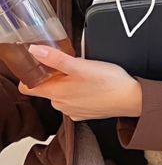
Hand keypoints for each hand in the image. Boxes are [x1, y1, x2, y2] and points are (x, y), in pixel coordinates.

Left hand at [19, 44, 142, 121]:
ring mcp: (73, 111)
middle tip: (65, 63)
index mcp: (56, 93)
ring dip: (66, 84)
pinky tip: (89, 85)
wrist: (132, 100)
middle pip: (45, 89)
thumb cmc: (109, 83)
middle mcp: (61, 105)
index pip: (27, 88)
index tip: (33, 65)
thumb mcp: (81, 66)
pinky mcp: (85, 113)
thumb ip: (55, 58)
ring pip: (60, 95)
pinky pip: (73, 101)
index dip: (27, 75)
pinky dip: (77, 93)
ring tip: (80, 73)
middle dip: (51, 76)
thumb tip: (34, 50)